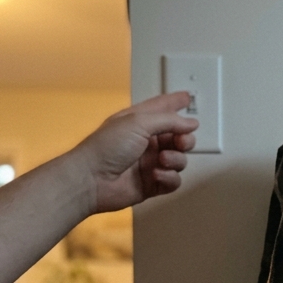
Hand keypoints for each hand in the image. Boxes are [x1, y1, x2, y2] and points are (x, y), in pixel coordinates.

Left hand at [73, 92, 198, 212]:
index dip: (175, 103)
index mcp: (139, 122)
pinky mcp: (152, 184)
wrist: (91, 179)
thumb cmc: (107, 146)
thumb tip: (191, 123)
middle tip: (181, 142)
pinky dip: (170, 177)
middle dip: (185, 139)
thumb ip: (168, 120)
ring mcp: (149, 164)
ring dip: (176, 159)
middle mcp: (146, 142)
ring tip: (162, 160)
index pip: (162, 109)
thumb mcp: (138, 122)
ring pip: (179, 160)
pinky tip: (157, 175)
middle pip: (178, 137)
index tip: (187, 98)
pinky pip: (173, 181)